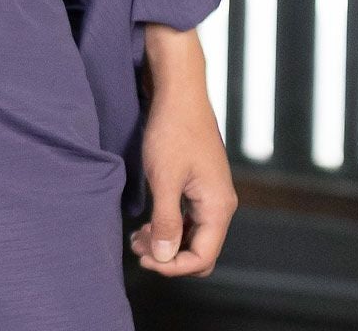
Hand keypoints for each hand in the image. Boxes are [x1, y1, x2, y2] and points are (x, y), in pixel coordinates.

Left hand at [127, 53, 235, 276]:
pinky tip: (147, 221)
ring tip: (137, 237)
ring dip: (167, 239)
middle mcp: (220, 204)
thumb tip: (165, 258)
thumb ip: (166, 221)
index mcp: (218, 206)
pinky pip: (188, 216)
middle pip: (200, 250)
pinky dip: (169, 223)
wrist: (179, 90)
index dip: (173, 266)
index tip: (144, 259)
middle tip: (137, 248)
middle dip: (169, 255)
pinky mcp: (200, 183)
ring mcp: (211, 193)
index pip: (202, 257)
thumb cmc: (172, 129)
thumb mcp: (164, 178)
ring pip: (192, 233)